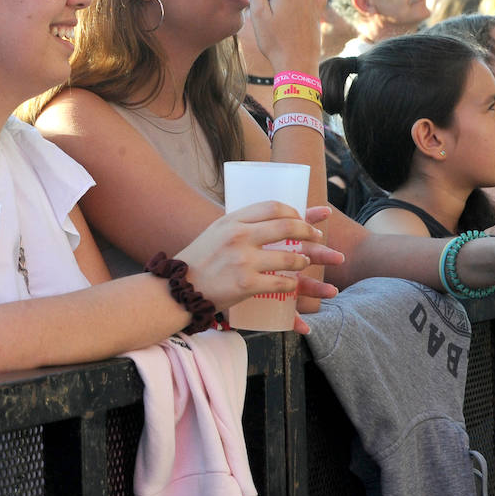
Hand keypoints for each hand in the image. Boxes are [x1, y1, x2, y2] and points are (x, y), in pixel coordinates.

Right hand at [176, 203, 337, 308]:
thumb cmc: (198, 260)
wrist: (178, 289)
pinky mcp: (246, 284)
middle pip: (287, 227)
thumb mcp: (215, 232)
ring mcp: (243, 260)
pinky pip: (281, 283)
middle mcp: (238, 236)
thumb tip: (267, 220)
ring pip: (289, 257)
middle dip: (308, 232)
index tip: (303, 218)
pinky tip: (293, 284)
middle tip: (316, 238)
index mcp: (231, 220)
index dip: (295, 212)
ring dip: (303, 261)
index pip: (272, 207)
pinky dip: (292, 284)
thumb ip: (239, 225)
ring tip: (304, 263)